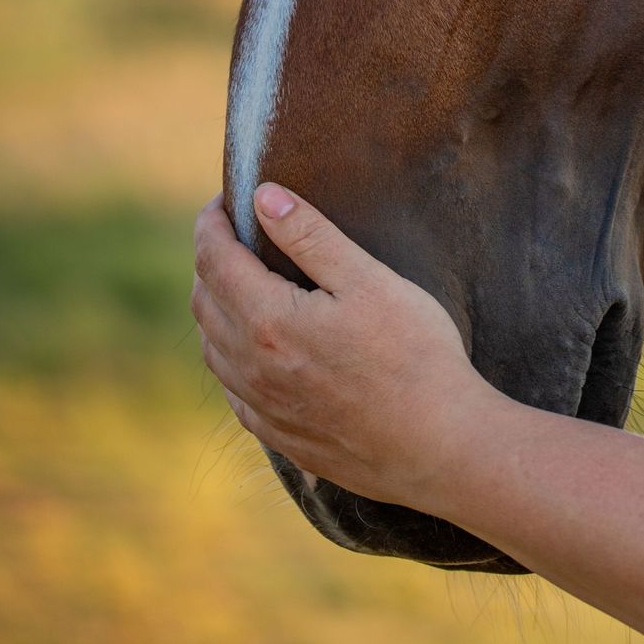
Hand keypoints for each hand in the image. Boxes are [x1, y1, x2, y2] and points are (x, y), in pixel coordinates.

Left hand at [191, 185, 490, 511]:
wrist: (439, 446)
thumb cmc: (414, 355)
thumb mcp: (368, 280)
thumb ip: (311, 236)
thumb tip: (264, 196)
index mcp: (269, 322)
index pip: (214, 260)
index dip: (211, 223)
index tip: (224, 199)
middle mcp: (251, 368)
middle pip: (204, 301)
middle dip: (210, 258)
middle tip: (236, 232)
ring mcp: (262, 407)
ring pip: (211, 346)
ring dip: (215, 305)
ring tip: (241, 278)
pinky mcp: (279, 436)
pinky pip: (232, 387)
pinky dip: (229, 352)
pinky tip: (254, 344)